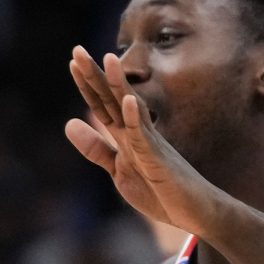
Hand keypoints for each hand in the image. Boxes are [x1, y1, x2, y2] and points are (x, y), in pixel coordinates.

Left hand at [63, 45, 224, 234]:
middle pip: (113, 99)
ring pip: (132, 109)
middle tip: (77, 51)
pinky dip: (136, 119)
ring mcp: (151, 144)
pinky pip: (146, 138)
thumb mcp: (118, 170)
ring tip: (107, 60)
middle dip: (96, 76)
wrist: (194, 212)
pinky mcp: (160, 160)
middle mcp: (139, 133)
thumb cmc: (160, 190)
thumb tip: (68, 122)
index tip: (74, 61)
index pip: (103, 104)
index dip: (88, 84)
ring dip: (119, 85)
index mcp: (127, 135)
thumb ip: (95, 148)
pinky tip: (128, 100)